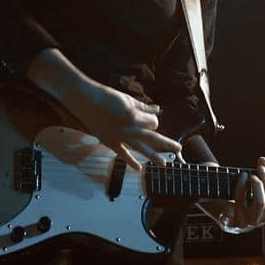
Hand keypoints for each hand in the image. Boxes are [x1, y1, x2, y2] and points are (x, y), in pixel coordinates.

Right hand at [63, 82, 181, 170]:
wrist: (85, 100)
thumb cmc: (106, 96)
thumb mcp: (127, 99)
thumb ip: (143, 106)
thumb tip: (157, 109)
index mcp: (135, 116)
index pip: (153, 122)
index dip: (152, 119)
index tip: (147, 116)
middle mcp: (130, 128)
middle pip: (153, 137)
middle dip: (167, 143)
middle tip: (179, 147)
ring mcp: (120, 137)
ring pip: (141, 148)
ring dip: (154, 156)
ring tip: (164, 164)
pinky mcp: (110, 141)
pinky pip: (123, 154)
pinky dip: (130, 161)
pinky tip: (139, 168)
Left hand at [201, 156, 264, 231]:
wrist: (223, 214)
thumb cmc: (241, 198)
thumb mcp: (252, 187)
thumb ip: (260, 174)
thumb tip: (263, 159)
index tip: (260, 168)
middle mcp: (256, 222)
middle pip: (260, 203)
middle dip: (257, 186)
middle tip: (251, 174)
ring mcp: (241, 225)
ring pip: (243, 206)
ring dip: (242, 189)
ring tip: (242, 176)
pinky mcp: (226, 224)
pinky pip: (226, 221)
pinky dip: (226, 216)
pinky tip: (224, 213)